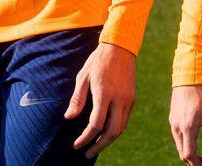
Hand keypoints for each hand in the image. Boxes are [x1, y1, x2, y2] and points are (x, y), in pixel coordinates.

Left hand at [63, 42, 136, 157]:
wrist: (120, 48)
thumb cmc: (97, 61)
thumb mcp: (83, 77)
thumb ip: (77, 98)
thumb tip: (69, 117)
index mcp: (104, 93)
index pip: (96, 124)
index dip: (85, 138)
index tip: (77, 144)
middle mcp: (119, 99)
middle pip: (112, 132)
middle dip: (99, 146)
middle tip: (87, 153)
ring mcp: (128, 100)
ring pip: (120, 128)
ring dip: (108, 141)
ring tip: (95, 146)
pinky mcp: (132, 99)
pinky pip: (124, 120)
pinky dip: (115, 130)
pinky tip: (105, 133)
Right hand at [168, 84, 201, 164]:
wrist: (189, 75)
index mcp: (188, 127)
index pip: (189, 154)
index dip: (196, 163)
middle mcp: (177, 127)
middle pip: (182, 152)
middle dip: (192, 161)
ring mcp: (173, 122)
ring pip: (178, 145)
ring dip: (187, 151)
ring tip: (199, 153)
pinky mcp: (172, 117)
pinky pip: (176, 136)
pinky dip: (184, 142)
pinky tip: (192, 139)